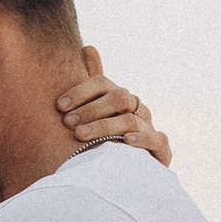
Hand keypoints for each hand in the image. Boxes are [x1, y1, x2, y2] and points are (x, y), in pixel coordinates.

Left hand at [57, 47, 172, 167]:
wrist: (133, 174)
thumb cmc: (109, 138)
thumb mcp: (98, 111)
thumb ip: (92, 83)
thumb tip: (87, 47)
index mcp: (119, 98)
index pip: (102, 83)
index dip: (81, 92)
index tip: (59, 106)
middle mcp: (136, 108)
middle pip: (118, 98)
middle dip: (91, 109)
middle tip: (68, 123)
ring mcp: (150, 128)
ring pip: (130, 120)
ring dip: (104, 126)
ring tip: (81, 136)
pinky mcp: (161, 150)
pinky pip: (157, 139)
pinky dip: (142, 138)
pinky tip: (125, 141)